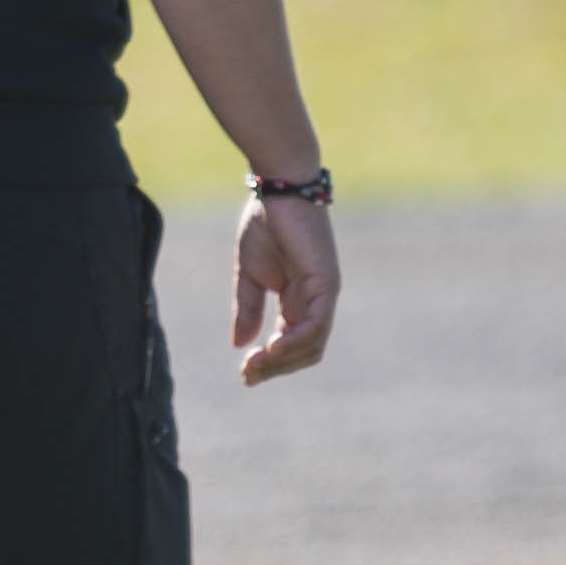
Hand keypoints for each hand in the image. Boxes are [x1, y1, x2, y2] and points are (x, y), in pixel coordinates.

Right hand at [232, 192, 338, 384]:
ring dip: (282, 360)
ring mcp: (324, 294)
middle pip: (304, 351)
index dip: (269, 363)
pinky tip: (272, 348)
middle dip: (275, 368)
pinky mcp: (327, 283)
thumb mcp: (249, 274)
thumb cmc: (265, 223)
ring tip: (254, 364)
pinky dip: (295, 341)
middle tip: (246, 375)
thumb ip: (248, 308)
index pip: (290, 344)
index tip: (243, 373)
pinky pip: (315, 324)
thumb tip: (239, 345)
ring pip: (311, 344)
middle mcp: (316, 301)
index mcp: (299, 300)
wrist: (279, 189)